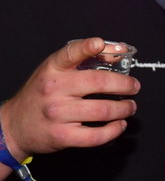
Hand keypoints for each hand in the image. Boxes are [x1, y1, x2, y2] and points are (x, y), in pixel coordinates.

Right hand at [0, 37, 139, 161]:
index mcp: (53, 68)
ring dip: (123, 108)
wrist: (14, 126)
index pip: (70, 54)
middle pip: (99, 83)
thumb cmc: (42, 92)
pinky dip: (113, 130)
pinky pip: (94, 136)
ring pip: (102, 110)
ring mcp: (57, 114)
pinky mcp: (61, 137)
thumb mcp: (55, 70)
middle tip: (135, 86)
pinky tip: (120, 124)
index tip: (99, 43)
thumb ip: (84, 59)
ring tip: (130, 106)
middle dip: (124, 84)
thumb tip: (118, 53)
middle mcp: (55, 89)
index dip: (86, 47)